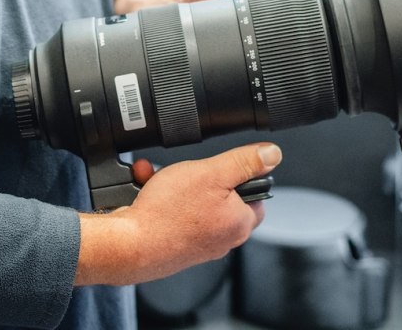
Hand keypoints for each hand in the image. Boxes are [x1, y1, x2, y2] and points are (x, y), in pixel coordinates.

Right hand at [74, 142, 280, 285]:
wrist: (129, 245)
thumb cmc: (169, 214)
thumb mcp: (212, 173)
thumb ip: (244, 162)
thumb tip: (272, 154)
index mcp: (239, 223)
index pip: (257, 196)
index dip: (241, 176)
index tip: (223, 167)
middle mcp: (222, 239)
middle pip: (221, 196)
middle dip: (197, 175)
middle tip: (184, 170)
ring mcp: (198, 245)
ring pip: (193, 202)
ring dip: (175, 183)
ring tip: (159, 177)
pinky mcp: (176, 246)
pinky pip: (174, 214)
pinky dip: (162, 199)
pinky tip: (148, 190)